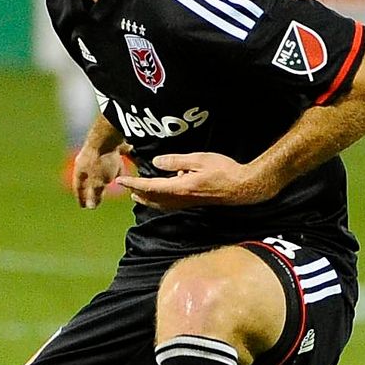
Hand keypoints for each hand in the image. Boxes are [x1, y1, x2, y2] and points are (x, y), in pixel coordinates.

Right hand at [71, 144, 126, 208]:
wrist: (110, 135)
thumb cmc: (101, 160)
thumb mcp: (98, 181)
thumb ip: (95, 193)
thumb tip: (90, 206)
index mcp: (79, 170)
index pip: (78, 188)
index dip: (81, 198)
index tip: (82, 206)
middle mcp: (86, 161)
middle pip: (89, 178)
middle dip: (93, 188)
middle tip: (96, 197)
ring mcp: (98, 154)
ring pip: (101, 169)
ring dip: (106, 178)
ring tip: (111, 185)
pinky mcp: (110, 147)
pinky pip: (113, 162)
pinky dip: (116, 169)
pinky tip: (123, 173)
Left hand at [117, 152, 271, 209]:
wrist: (243, 187)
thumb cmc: (224, 171)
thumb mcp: (200, 159)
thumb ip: (177, 161)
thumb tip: (157, 163)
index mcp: (181, 187)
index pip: (151, 186)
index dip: (134, 184)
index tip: (121, 180)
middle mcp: (182, 198)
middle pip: (153, 199)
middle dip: (138, 193)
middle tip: (126, 187)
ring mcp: (188, 202)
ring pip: (161, 204)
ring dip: (147, 199)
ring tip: (138, 195)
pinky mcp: (194, 203)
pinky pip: (171, 204)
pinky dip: (160, 202)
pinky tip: (161, 197)